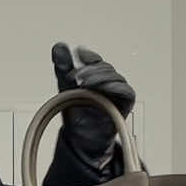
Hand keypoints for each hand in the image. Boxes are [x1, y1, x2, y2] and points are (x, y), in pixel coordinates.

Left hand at [51, 44, 136, 172]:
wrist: (80, 139)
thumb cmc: (76, 114)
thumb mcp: (65, 88)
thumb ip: (63, 67)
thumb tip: (59, 46)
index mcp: (96, 77)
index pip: (96, 61)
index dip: (89, 56)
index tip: (78, 54)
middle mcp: (108, 83)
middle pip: (105, 68)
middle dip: (89, 70)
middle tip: (74, 77)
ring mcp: (117, 93)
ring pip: (115, 77)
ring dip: (99, 78)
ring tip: (82, 83)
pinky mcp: (125, 104)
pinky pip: (126, 91)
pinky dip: (115, 87)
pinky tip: (103, 88)